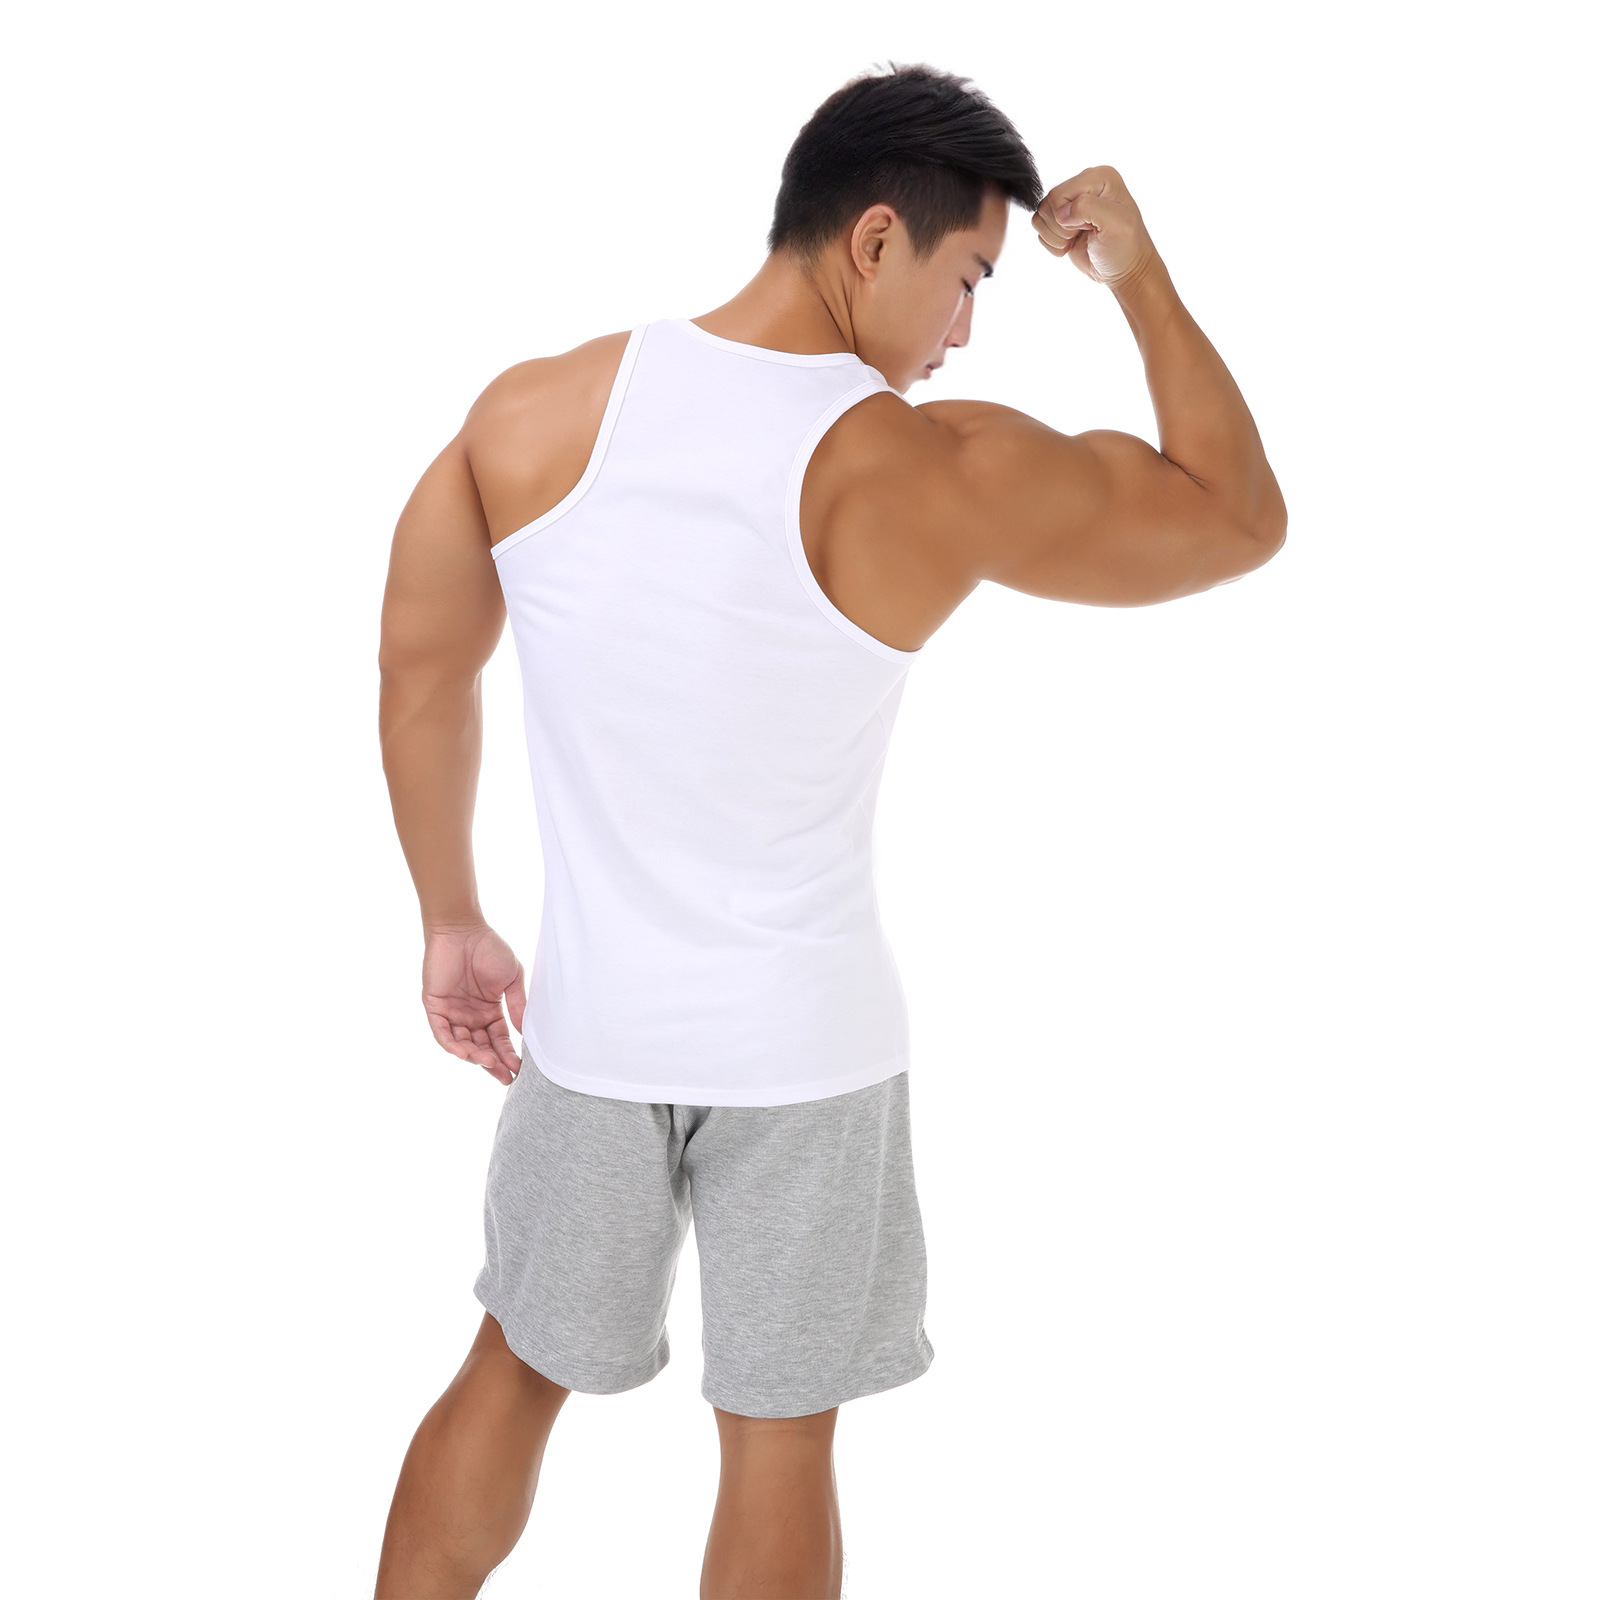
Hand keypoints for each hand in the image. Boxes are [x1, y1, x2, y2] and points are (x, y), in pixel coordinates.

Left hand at [420, 924, 527, 1084]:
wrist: (463, 930)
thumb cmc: (489, 949)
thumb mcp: (511, 979)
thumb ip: (517, 1006)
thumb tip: (526, 1034)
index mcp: (489, 1011)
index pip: (499, 1040)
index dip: (508, 1055)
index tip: (520, 1069)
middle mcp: (470, 1016)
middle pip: (481, 1047)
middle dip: (493, 1064)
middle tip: (505, 1077)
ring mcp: (452, 1013)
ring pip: (462, 1044)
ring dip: (475, 1056)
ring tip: (489, 1063)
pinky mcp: (435, 1007)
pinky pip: (442, 1033)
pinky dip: (452, 1045)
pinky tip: (465, 1054)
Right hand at [1031, 166, 1157, 286]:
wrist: (1123, 271)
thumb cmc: (1125, 249)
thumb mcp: (1116, 224)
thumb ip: (1089, 208)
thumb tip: (1062, 213)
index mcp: (1100, 177)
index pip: (1059, 194)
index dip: (1068, 218)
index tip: (1090, 228)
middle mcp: (1084, 184)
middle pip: (1048, 204)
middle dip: (1061, 227)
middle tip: (1083, 234)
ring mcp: (1071, 202)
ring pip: (1041, 215)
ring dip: (1055, 236)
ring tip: (1076, 239)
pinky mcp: (1061, 220)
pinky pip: (1040, 228)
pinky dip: (1052, 243)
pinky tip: (1071, 244)